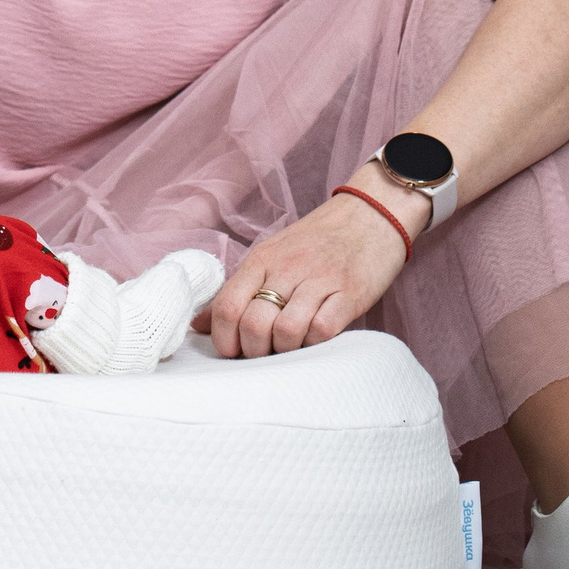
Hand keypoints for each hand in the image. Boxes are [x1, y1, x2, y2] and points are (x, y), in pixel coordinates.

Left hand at [200, 193, 409, 359]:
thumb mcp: (271, 256)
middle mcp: (287, 268)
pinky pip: (323, 330)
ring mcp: (320, 280)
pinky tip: (316, 336)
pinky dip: (315, 343)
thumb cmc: (316, 242)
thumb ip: (238, 291)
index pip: (227, 306)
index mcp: (261, 260)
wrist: (369, 215)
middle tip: (265, 353)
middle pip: (254, 325)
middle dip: (254, 351)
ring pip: (287, 331)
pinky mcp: (350, 293)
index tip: (233, 351)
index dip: (224, 339)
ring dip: (285, 350)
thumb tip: (199, 326)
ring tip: (291, 346)